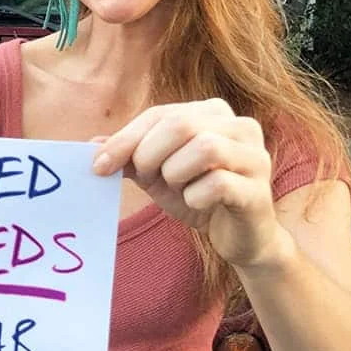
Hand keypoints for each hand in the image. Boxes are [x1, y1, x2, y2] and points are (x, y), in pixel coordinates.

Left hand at [92, 99, 283, 267]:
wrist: (237, 237)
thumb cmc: (197, 196)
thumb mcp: (157, 174)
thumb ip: (130, 157)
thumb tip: (91, 146)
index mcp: (212, 113)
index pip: (159, 114)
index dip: (125, 139)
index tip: (98, 165)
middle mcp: (239, 126)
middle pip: (181, 124)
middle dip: (150, 154)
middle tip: (147, 178)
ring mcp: (255, 156)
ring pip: (205, 148)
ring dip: (176, 174)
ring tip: (179, 188)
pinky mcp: (258, 190)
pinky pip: (219, 184)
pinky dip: (196, 197)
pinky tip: (198, 203)